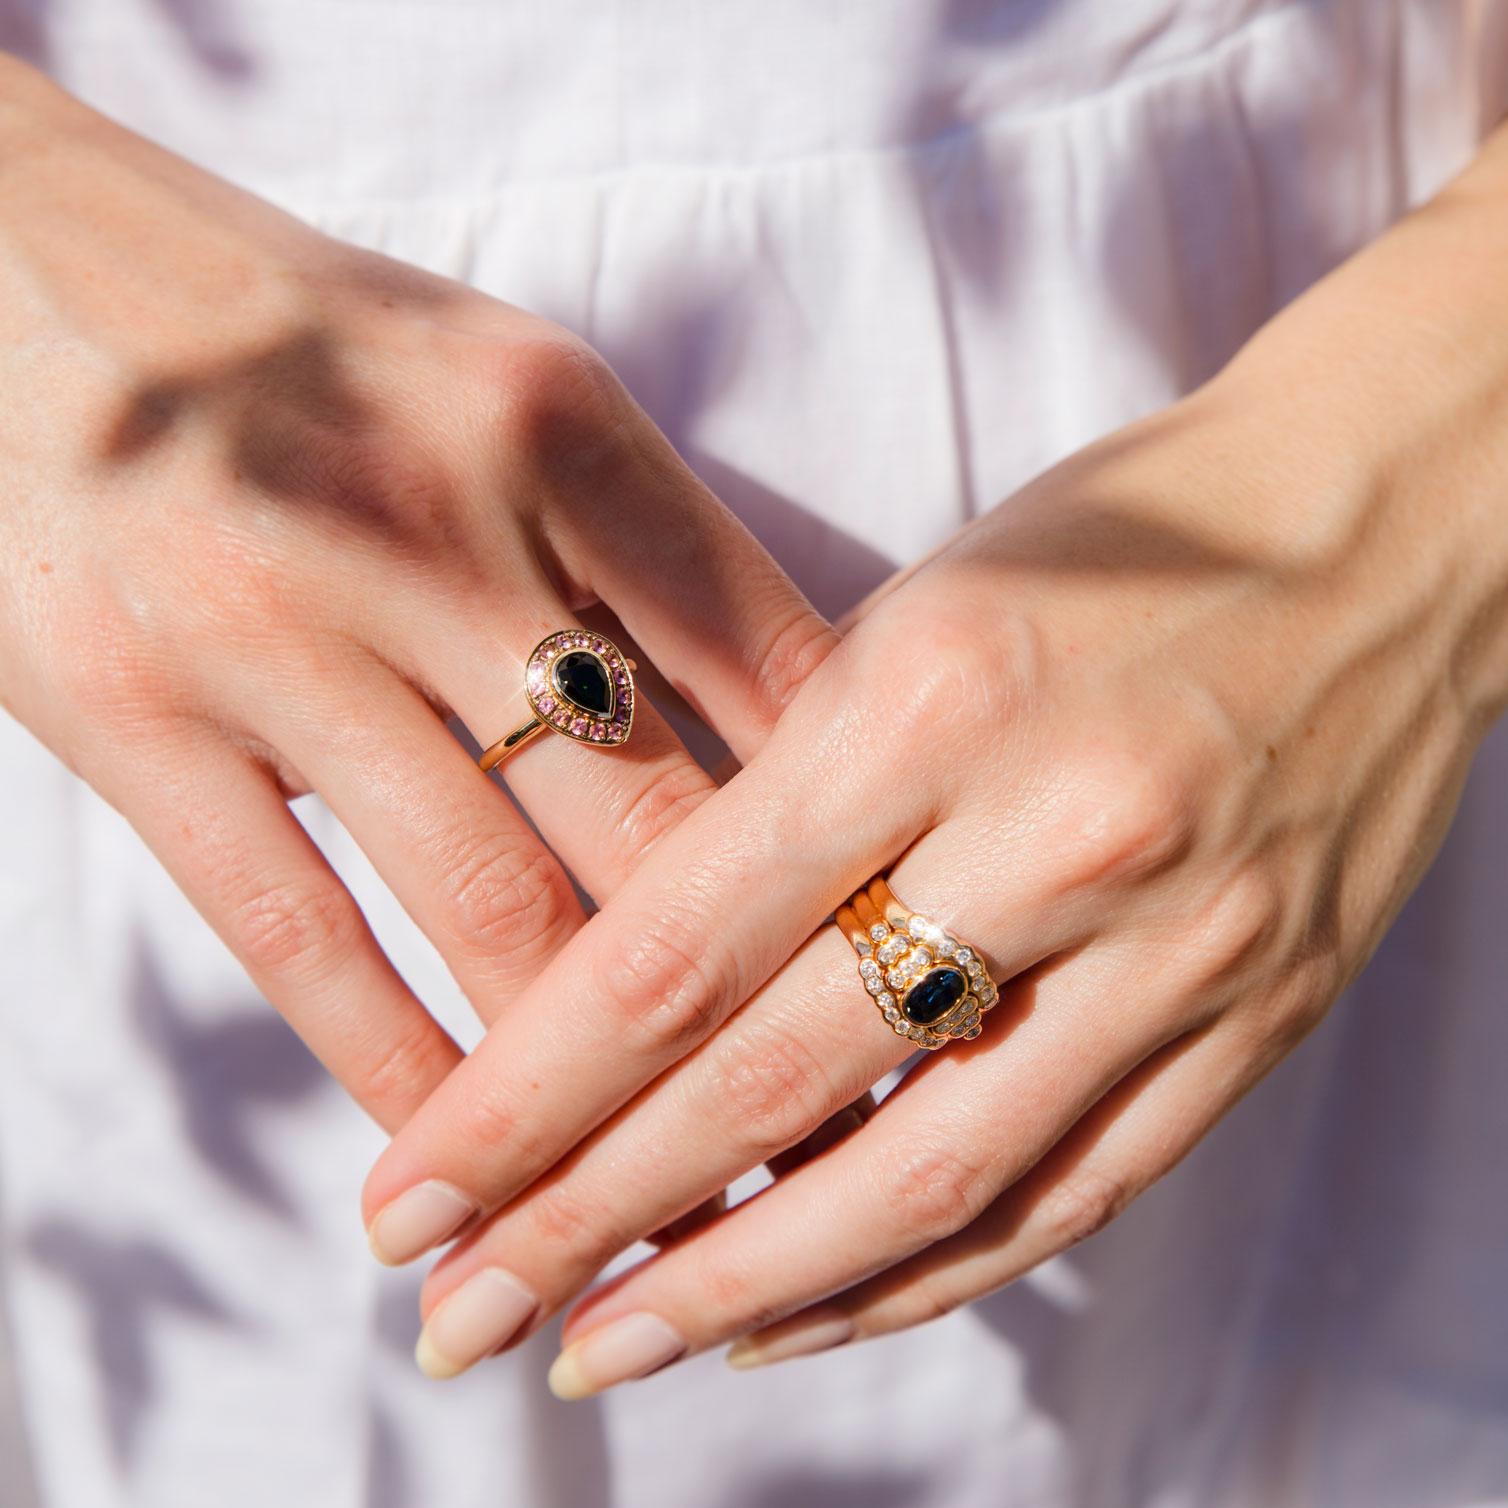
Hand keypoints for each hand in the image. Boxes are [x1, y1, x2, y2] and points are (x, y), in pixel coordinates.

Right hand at [0, 58, 832, 1148]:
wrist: (13, 270)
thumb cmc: (308, 341)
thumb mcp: (508, 386)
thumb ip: (651, 550)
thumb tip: (810, 731)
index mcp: (558, 422)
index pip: (770, 668)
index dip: (858, 835)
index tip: (912, 957)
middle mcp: (430, 520)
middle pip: (655, 816)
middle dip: (763, 992)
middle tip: (842, 1121)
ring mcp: (271, 624)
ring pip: (492, 903)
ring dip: (599, 1078)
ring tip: (676, 1192)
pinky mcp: (124, 713)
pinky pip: (301, 933)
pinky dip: (399, 1063)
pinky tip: (469, 1149)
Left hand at [362, 128, 1507, 1387]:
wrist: (1386, 528)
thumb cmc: (1122, 544)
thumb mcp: (919, 616)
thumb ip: (795, 800)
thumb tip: (648, 990)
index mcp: (934, 696)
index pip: (682, 946)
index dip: (528, 1098)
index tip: (412, 1200)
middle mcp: (1059, 830)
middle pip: (778, 1082)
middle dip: (596, 1221)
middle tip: (465, 1319)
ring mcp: (1181, 940)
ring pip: (928, 1177)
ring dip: (749, 1290)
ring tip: (612, 1347)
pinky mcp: (1261, 1012)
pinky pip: (1073, 1188)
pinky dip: (923, 1274)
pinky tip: (804, 1316)